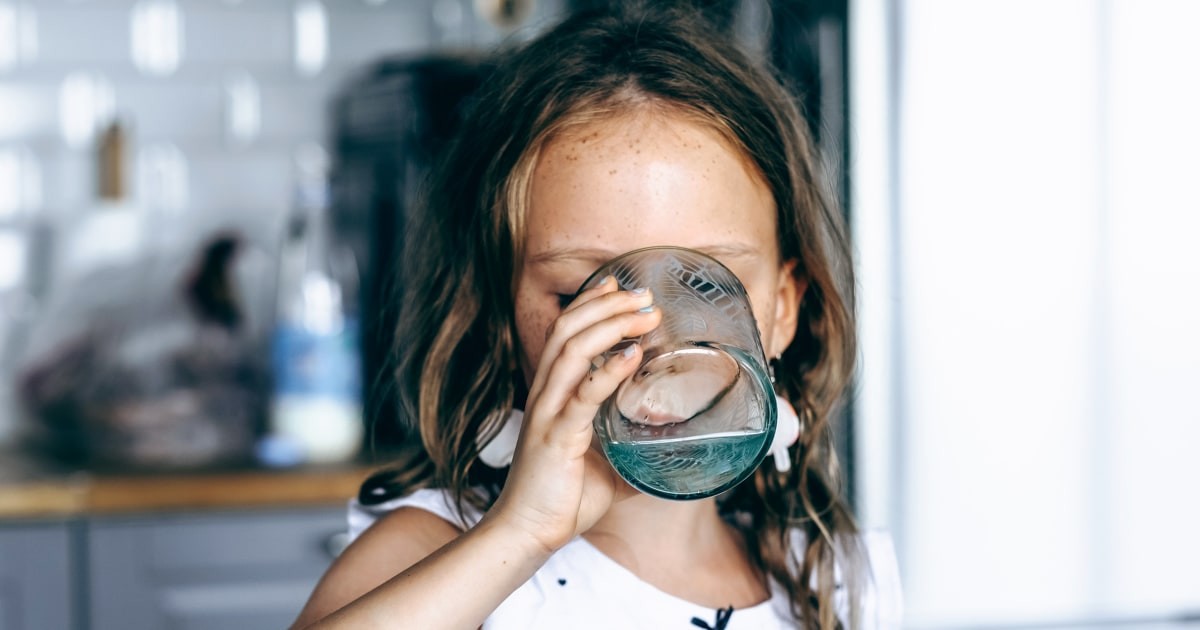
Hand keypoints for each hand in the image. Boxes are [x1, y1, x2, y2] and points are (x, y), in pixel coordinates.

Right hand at [487, 278, 660, 553]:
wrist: (528, 533)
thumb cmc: (562, 499)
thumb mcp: (607, 466)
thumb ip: (630, 450)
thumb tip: (667, 450)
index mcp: (552, 394)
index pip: (565, 332)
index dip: (590, 302)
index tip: (618, 284)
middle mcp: (546, 394)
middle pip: (568, 329)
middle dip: (607, 303)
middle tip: (644, 293)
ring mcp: (549, 413)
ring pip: (572, 350)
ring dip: (612, 325)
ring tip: (645, 315)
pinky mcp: (557, 437)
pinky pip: (583, 395)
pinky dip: (609, 370)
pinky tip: (633, 355)